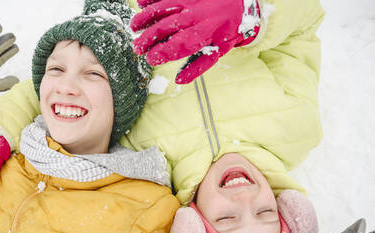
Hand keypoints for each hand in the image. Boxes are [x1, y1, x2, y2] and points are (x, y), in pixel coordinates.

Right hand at [130, 0, 259, 83]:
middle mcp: (199, 14)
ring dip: (146, 17)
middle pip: (168, 27)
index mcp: (208, 32)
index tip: (150, 59)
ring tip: (133, 27)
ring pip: (164, 7)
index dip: (163, 52)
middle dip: (149, 38)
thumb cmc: (229, 29)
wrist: (243, 1)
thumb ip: (199, 65)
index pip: (181, 44)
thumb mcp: (219, 49)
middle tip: (137, 48)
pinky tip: (140, 3)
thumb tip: (179, 80)